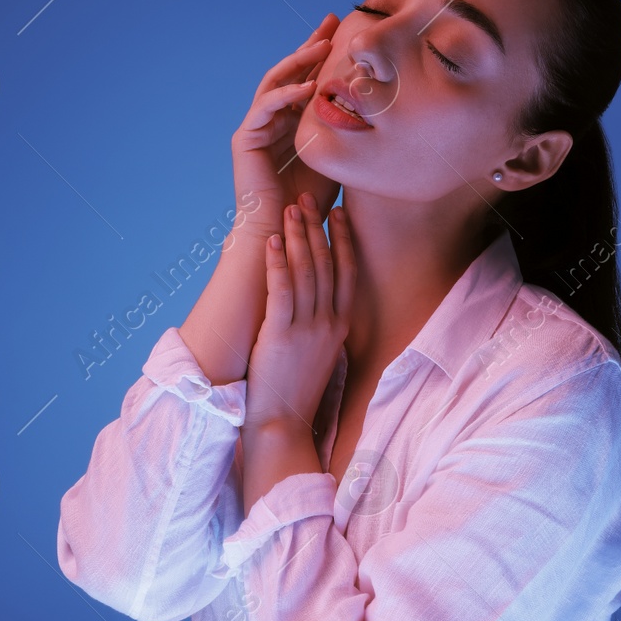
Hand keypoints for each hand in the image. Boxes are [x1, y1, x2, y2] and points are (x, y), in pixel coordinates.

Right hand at [227, 15, 342, 254]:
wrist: (283, 234)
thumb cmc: (310, 206)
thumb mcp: (338, 160)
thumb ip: (346, 134)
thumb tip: (381, 111)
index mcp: (293, 124)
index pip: (308, 80)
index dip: (324, 57)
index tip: (346, 32)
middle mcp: (273, 121)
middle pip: (291, 73)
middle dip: (311, 47)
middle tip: (332, 22)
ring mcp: (257, 128)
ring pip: (275, 83)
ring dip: (297, 62)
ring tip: (320, 46)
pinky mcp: (246, 139)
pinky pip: (264, 109)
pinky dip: (284, 96)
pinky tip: (306, 87)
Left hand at [243, 195, 355, 435]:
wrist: (283, 423)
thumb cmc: (295, 388)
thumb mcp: (318, 351)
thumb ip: (320, 323)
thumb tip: (315, 298)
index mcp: (340, 326)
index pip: (347, 272)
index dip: (343, 238)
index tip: (338, 211)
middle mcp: (329, 324)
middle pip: (326, 264)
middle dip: (317, 227)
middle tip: (308, 197)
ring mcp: (307, 329)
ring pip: (306, 272)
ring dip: (298, 236)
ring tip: (290, 208)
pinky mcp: (282, 335)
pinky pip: (282, 290)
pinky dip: (278, 261)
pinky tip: (274, 239)